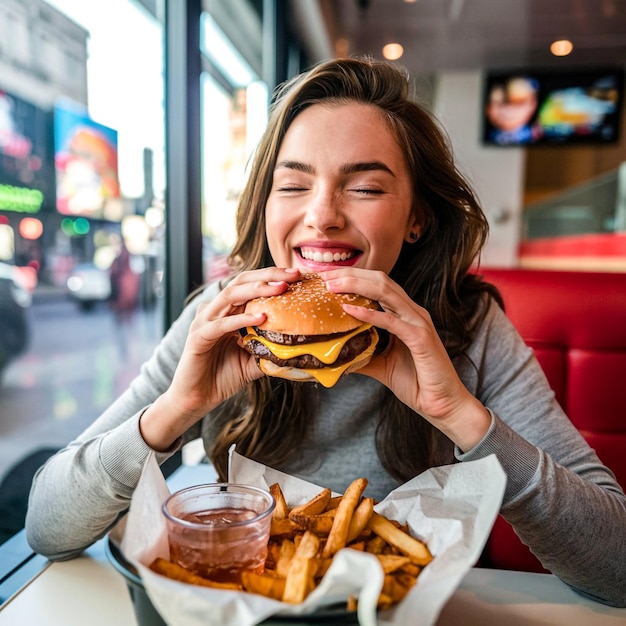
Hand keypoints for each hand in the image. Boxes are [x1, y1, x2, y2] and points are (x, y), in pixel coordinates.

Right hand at [140, 267, 300, 449]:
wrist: (197, 398)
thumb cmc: (223, 377)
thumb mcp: (254, 360)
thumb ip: (271, 350)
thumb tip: (299, 348)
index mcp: (229, 311)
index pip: (251, 285)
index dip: (273, 278)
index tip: (297, 276)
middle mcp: (216, 310)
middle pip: (242, 281)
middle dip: (269, 276)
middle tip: (292, 275)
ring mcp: (205, 321)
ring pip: (231, 295)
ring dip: (257, 289)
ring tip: (280, 288)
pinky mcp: (198, 336)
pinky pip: (222, 323)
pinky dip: (241, 318)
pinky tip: (261, 317)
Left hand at [320, 268, 489, 450]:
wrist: (443, 404)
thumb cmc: (417, 383)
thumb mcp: (381, 364)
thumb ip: (362, 353)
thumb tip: (335, 353)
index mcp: (404, 314)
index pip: (376, 285)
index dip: (352, 277)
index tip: (326, 277)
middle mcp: (412, 312)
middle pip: (380, 280)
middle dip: (351, 274)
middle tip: (324, 276)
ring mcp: (418, 323)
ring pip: (386, 292)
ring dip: (356, 286)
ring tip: (332, 286)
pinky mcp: (421, 338)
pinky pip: (392, 321)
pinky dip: (370, 314)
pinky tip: (349, 310)